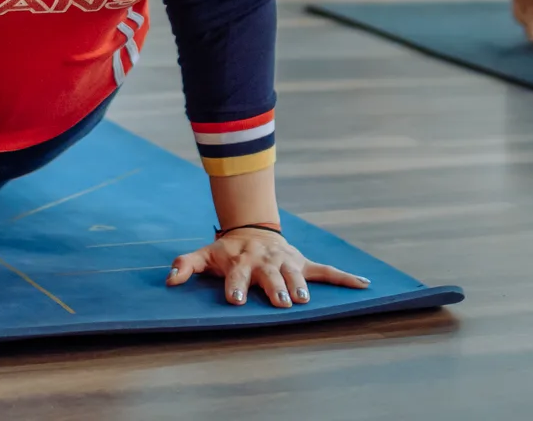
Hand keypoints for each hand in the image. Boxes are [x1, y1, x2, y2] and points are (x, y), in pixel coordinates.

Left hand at [166, 229, 370, 307]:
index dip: (236, 288)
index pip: (237, 276)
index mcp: (241, 261)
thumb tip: (169, 279)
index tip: (236, 301)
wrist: (253, 229)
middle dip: (275, 289)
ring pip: (296, 274)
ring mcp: (286, 262)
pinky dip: (345, 278)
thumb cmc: (228, 250)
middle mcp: (265, 262)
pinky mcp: (302, 263)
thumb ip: (186, 264)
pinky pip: (326, 271)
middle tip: (280, 302)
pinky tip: (363, 284)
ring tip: (304, 300)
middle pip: (270, 277)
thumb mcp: (205, 254)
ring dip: (300, 286)